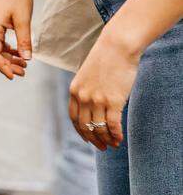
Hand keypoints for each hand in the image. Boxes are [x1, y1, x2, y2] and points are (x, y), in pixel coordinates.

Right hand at [0, 0, 33, 78]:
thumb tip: (26, 59)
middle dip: (8, 65)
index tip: (14, 77)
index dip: (3, 67)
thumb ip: (24, 41)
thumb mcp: (24, 20)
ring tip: (25, 65)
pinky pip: (0, 42)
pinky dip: (9, 50)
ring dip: (9, 58)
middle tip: (24, 73)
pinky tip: (20, 54)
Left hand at [68, 31, 138, 150]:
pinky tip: (119, 139)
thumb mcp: (88, 76)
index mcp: (74, 91)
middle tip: (102, 147)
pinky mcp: (113, 100)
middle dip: (93, 139)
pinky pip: (112, 124)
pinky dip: (116, 134)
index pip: (74, 118)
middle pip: (85, 126)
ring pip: (99, 127)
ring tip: (113, 144)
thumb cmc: (105, 60)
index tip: (87, 138)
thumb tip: (93, 106)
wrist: (117, 48)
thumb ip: (87, 91)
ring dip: (106, 139)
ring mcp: (97, 100)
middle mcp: (83, 97)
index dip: (81, 131)